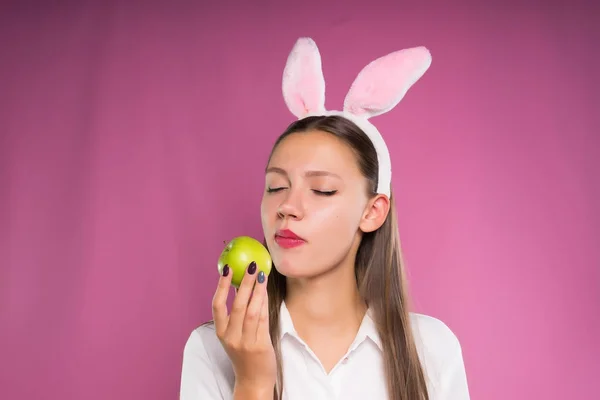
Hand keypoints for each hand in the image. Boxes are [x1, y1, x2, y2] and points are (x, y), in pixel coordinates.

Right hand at [212, 261, 275, 392]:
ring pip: (251, 311)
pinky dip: (264, 303)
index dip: (221, 286)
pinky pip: (262, 320)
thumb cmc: (245, 355)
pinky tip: (266, 291)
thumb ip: (237, 316)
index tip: (227, 269)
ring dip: (257, 290)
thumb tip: (244, 286)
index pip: (217, 306)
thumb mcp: (235, 336)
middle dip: (244, 283)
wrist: (253, 381)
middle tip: (251, 266)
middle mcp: (230, 337)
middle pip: (237, 305)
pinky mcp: (259, 345)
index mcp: (221, 333)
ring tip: (262, 274)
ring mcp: (245, 342)